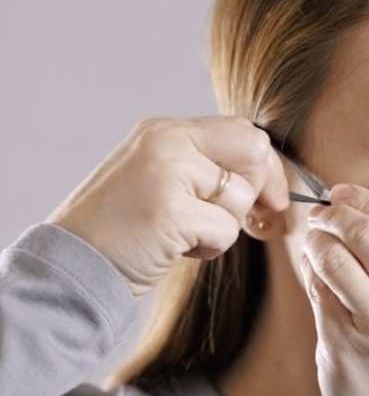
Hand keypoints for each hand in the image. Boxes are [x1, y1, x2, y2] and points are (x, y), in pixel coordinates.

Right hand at [47, 116, 288, 297]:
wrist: (70, 265)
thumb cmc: (121, 230)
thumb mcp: (161, 180)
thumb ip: (204, 168)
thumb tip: (267, 177)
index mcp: (165, 131)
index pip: (241, 130)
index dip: (264, 165)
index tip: (270, 197)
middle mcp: (167, 141)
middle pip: (253, 150)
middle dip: (256, 190)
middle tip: (233, 218)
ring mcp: (168, 173)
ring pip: (241, 197)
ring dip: (223, 227)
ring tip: (184, 234)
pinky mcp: (171, 211)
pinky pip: (226, 230)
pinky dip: (210, 247)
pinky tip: (177, 248)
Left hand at [301, 184, 368, 395]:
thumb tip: (360, 215)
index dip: (366, 200)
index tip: (343, 192)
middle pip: (366, 232)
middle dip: (335, 214)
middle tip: (322, 213)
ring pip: (334, 257)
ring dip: (317, 242)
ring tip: (316, 243)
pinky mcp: (344, 346)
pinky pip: (317, 292)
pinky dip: (311, 274)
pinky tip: (315, 274)